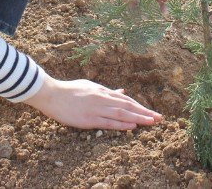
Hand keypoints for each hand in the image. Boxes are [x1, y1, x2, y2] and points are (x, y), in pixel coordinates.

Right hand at [24, 75, 161, 129]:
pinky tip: (132, 126)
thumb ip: (107, 91)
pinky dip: (121, 124)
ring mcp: (96, 109)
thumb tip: (123, 91)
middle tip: (159, 118)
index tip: (152, 112)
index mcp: (103, 92)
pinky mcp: (89, 119)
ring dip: (138, 118)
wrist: (52, 94)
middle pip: (128, 106)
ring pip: (121, 114)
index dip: (140, 107)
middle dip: (144, 112)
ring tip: (151, 122)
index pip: (126, 100)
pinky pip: (108, 122)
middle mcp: (102, 99)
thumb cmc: (70, 90)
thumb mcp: (91, 86)